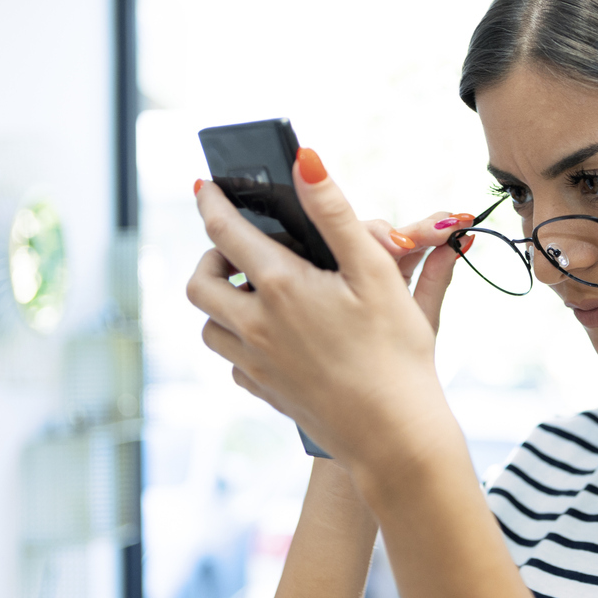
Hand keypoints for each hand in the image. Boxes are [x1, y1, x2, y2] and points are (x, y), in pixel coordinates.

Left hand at [186, 149, 471, 473]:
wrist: (394, 436)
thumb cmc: (395, 354)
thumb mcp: (375, 272)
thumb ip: (336, 213)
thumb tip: (306, 160)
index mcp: (282, 288)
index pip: (227, 231)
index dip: (213, 202)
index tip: (205, 186)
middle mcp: (256, 326)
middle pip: (201, 281)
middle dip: (212, 256)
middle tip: (239, 247)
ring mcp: (257, 364)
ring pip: (211, 324)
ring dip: (223, 301)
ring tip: (256, 292)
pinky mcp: (267, 392)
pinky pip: (234, 362)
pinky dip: (242, 342)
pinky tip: (276, 338)